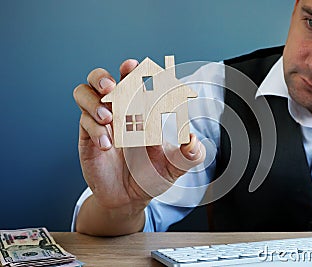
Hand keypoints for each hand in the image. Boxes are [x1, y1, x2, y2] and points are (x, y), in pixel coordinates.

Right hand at [73, 59, 204, 234]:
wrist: (131, 199)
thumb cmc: (153, 176)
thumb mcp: (177, 166)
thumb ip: (190, 154)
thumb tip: (193, 139)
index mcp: (142, 109)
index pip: (135, 81)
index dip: (133, 70)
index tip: (135, 66)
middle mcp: (120, 111)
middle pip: (101, 79)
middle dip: (102, 77)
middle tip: (112, 86)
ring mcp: (102, 123)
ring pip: (84, 93)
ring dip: (93, 100)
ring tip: (109, 118)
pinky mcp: (88, 138)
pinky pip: (84, 123)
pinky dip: (95, 130)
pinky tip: (107, 145)